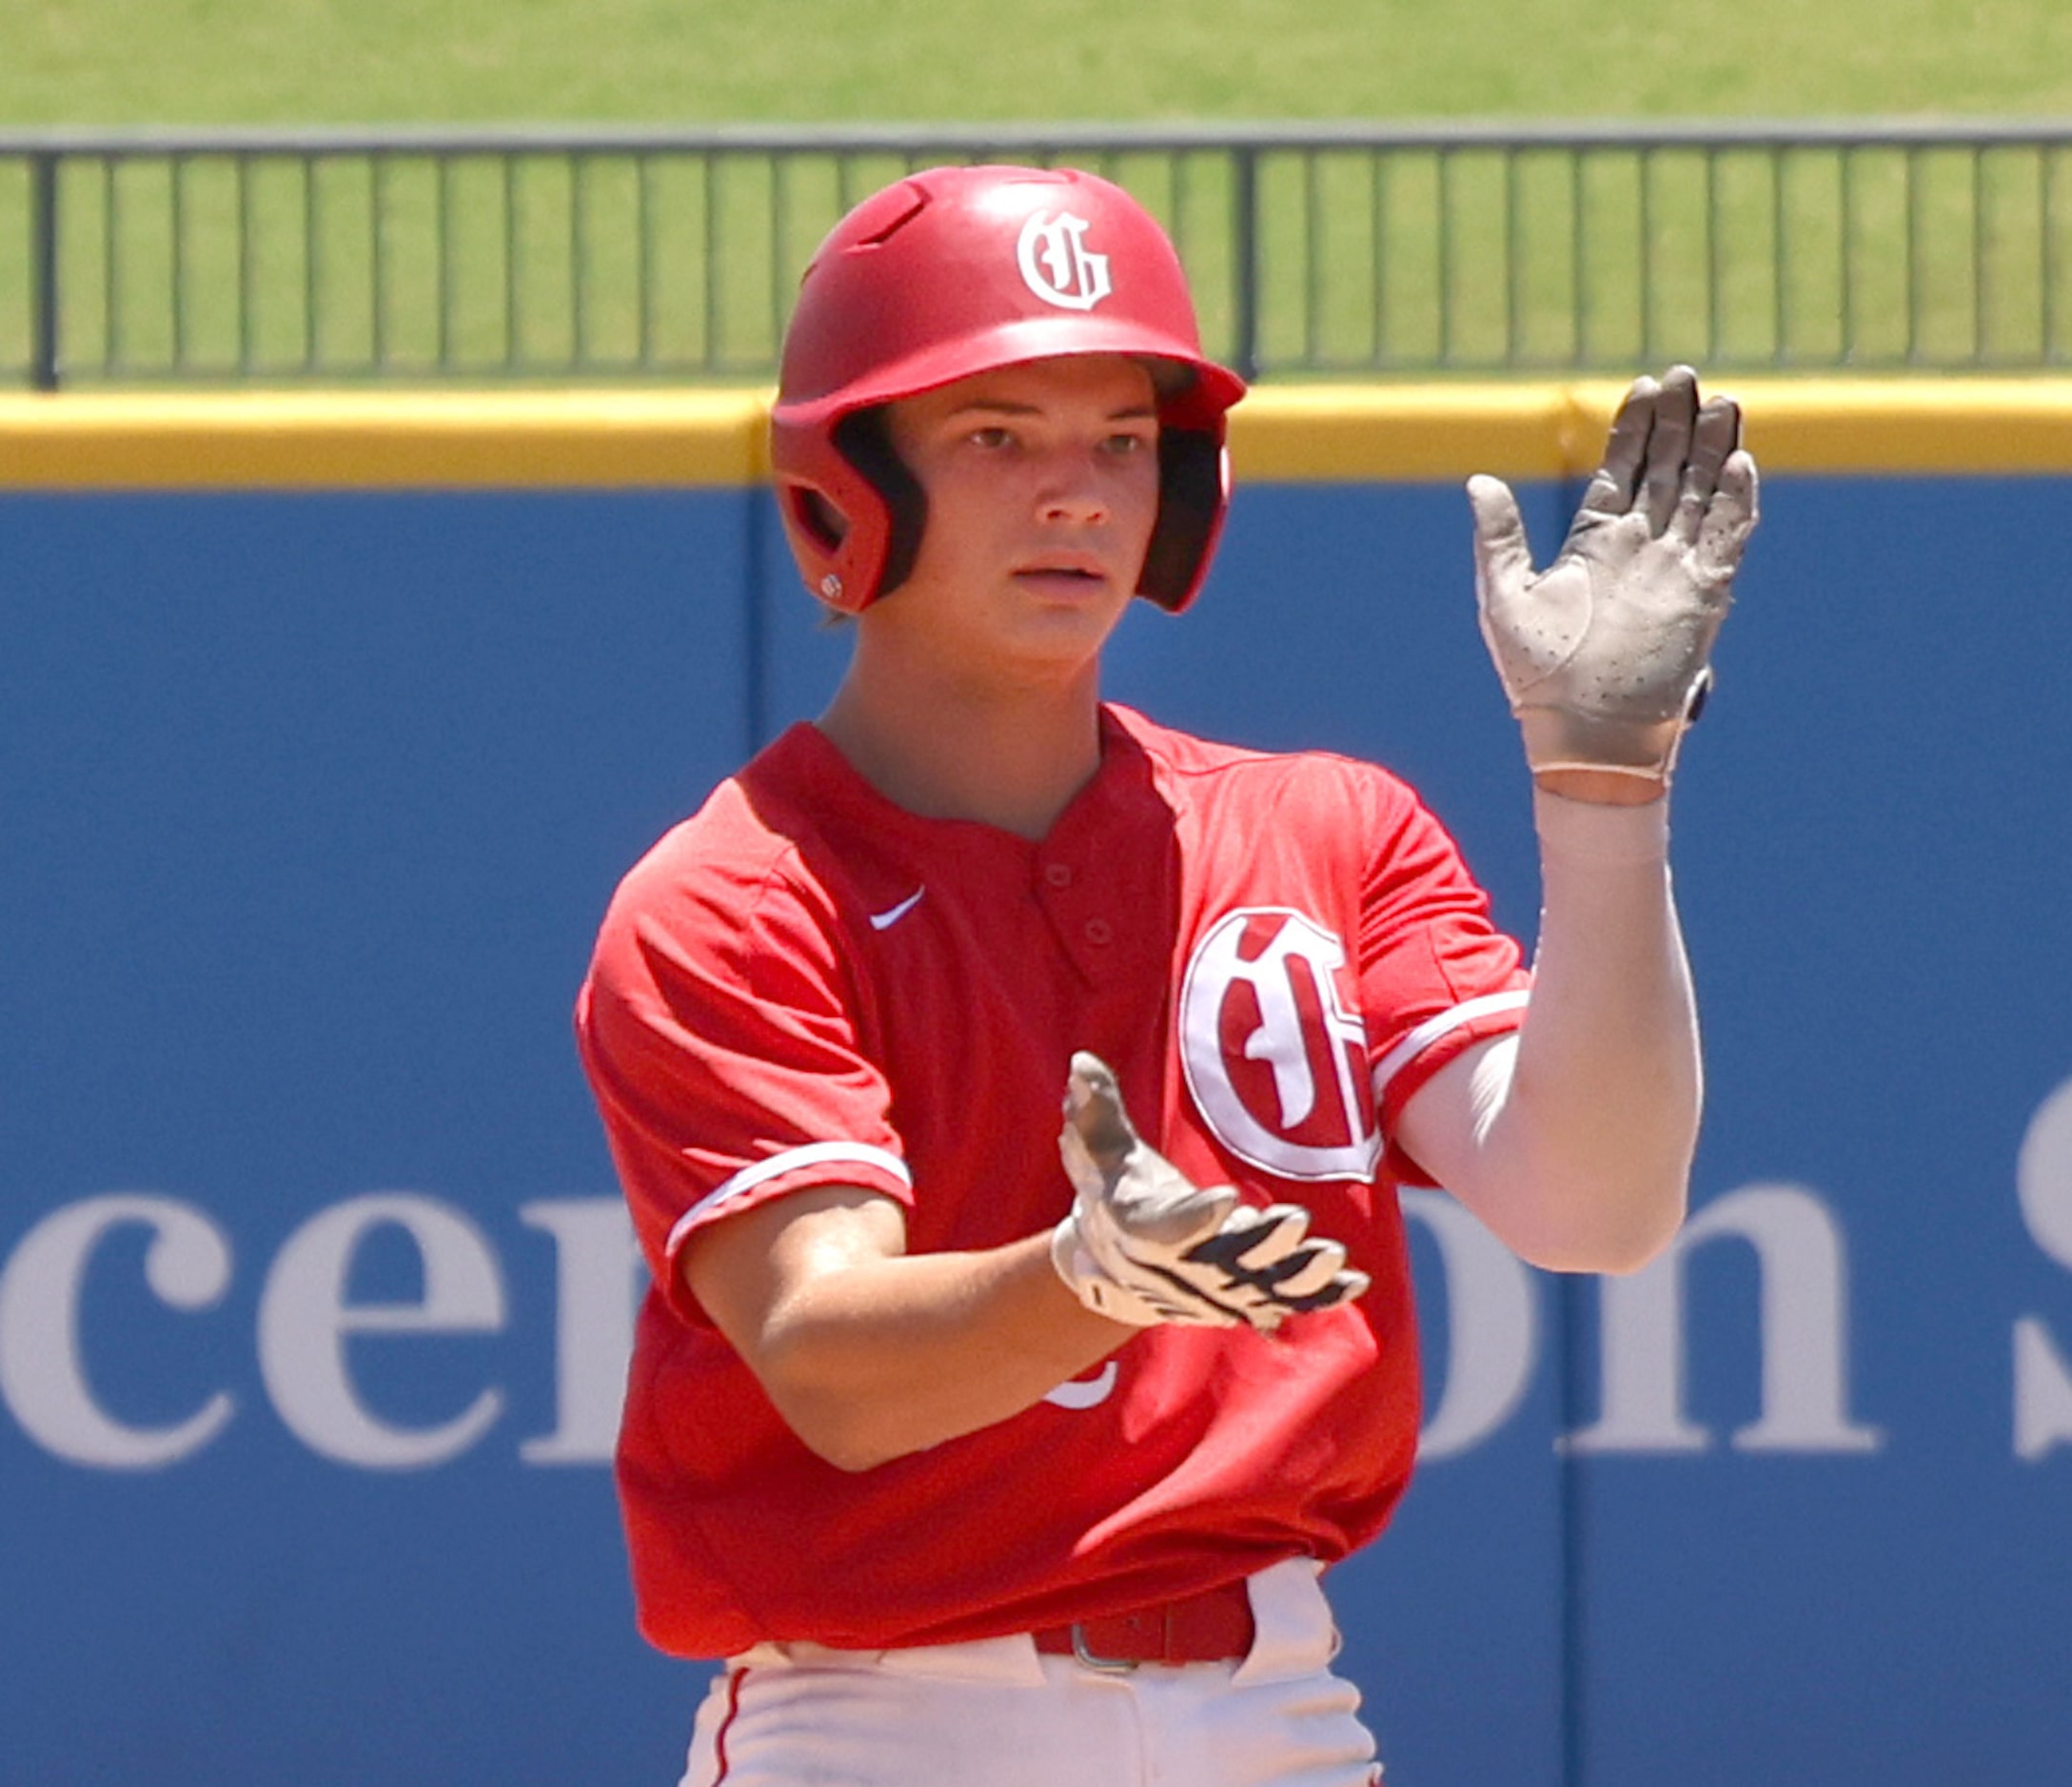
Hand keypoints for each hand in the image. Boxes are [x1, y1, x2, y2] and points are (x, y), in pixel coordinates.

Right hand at [1051, 1052, 1369, 1332]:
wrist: (1114, 1260)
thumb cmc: (1114, 1190)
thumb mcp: (1098, 1149)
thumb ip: (1095, 1109)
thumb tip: (1082, 1064)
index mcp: (1143, 1231)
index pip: (1168, 1230)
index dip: (1195, 1220)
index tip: (1226, 1201)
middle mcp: (1181, 1267)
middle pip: (1224, 1261)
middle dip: (1262, 1247)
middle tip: (1296, 1221)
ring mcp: (1216, 1285)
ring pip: (1261, 1286)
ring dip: (1298, 1274)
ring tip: (1333, 1256)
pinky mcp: (1244, 1292)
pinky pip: (1285, 1296)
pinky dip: (1319, 1293)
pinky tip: (1353, 1280)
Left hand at [1468, 365, 1758, 802]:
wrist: (1582, 735)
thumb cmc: (1537, 677)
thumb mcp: (1504, 597)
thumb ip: (1498, 537)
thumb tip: (1478, 481)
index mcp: (1593, 542)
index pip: (1621, 469)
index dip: (1635, 428)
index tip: (1645, 385)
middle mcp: (1638, 548)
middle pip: (1667, 470)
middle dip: (1679, 423)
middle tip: (1688, 375)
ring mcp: (1673, 568)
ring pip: (1703, 494)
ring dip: (1714, 449)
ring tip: (1725, 401)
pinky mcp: (1703, 596)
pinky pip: (1727, 539)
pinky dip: (1737, 502)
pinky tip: (1742, 462)